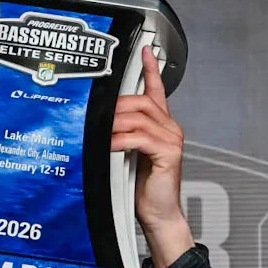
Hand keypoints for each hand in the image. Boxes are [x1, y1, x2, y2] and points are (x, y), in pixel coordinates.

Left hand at [112, 44, 193, 267]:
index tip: (145, 51)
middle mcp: (169, 128)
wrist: (157, 215)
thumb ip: (119, 135)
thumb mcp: (126, 155)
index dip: (151, 69)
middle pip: (140, 101)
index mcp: (161, 125)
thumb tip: (98, 122)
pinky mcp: (169, 153)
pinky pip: (140, 138)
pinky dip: (121, 140)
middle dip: (115, 106)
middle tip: (95, 117)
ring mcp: (171, 139)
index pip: (157, 90)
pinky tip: (109, 146)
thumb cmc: (141, 189)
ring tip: (98, 134)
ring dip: (114, 124)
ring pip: (138, 117)